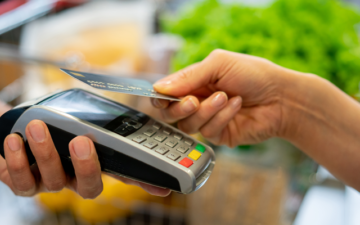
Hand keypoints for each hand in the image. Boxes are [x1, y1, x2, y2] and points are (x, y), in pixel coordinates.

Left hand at [0, 120, 169, 197]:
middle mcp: (76, 178)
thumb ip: (95, 120)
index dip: (144, 183)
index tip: (163, 187)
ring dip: (47, 152)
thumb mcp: (74, 116)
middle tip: (81, 141)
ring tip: (38, 127)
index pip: (124, 175)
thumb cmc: (50, 121)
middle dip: (87, 166)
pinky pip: (23, 181)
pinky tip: (15, 140)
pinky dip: (18, 161)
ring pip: (55, 179)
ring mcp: (51, 183)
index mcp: (95, 163)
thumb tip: (117, 114)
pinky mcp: (24, 184)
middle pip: (91, 187)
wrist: (12, 127)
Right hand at [151, 49, 287, 146]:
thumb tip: (159, 87)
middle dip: (179, 108)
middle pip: (170, 113)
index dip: (160, 96)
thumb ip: (189, 76)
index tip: (161, 96)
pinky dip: (222, 117)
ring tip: (226, 97)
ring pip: (188, 125)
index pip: (166, 93)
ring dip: (207, 110)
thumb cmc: (253, 74)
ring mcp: (208, 119)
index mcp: (194, 82)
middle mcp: (197, 101)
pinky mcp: (219, 135)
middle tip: (194, 100)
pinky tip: (236, 106)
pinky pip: (208, 131)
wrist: (282, 97)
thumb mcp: (219, 64)